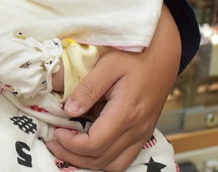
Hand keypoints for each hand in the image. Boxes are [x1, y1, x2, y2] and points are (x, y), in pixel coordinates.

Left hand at [46, 5, 180, 170]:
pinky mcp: (144, 135)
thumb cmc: (135, 57)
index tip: (57, 131)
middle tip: (54, 142)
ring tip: (68, 148)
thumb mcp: (108, 64)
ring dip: (87, 162)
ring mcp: (142, 135)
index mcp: (126, 112)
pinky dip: (103, 160)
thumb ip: (88, 88)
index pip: (94, 144)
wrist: (163, 57)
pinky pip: (123, 160)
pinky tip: (89, 148)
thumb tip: (69, 110)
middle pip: (101, 159)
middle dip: (72, 156)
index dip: (71, 144)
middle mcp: (137, 129)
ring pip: (113, 165)